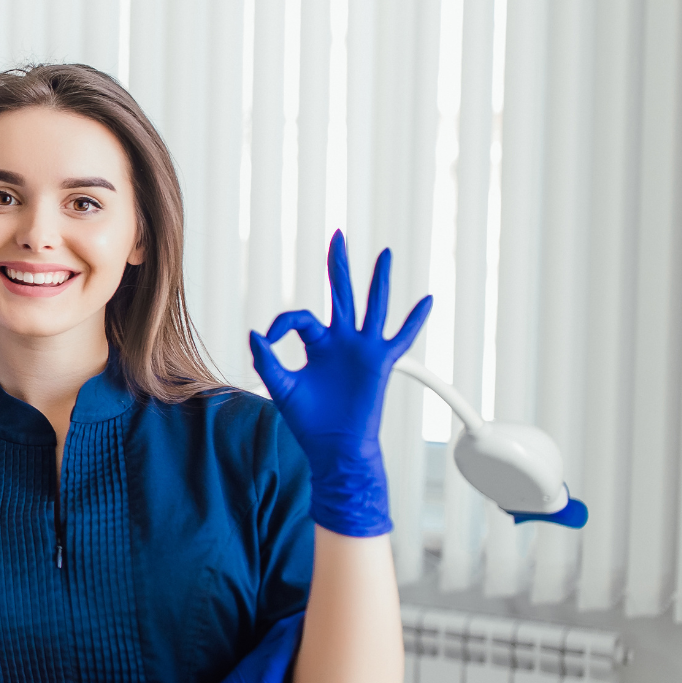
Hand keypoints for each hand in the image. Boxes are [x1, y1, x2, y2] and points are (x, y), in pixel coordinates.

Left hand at [249, 231, 431, 537]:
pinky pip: (402, 337)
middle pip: (340, 293)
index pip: (299, 317)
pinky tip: (427, 300)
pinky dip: (415, 320)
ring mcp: (362, 349)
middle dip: (338, 265)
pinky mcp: (380, 363)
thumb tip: (255, 333)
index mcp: (316, 343)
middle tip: (337, 235)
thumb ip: (266, 360)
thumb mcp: (281, 386)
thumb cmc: (308, 420)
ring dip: (378, 280)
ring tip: (385, 253)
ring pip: (373, 306)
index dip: (280, 323)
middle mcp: (341, 340)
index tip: (267, 340)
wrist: (334, 447)